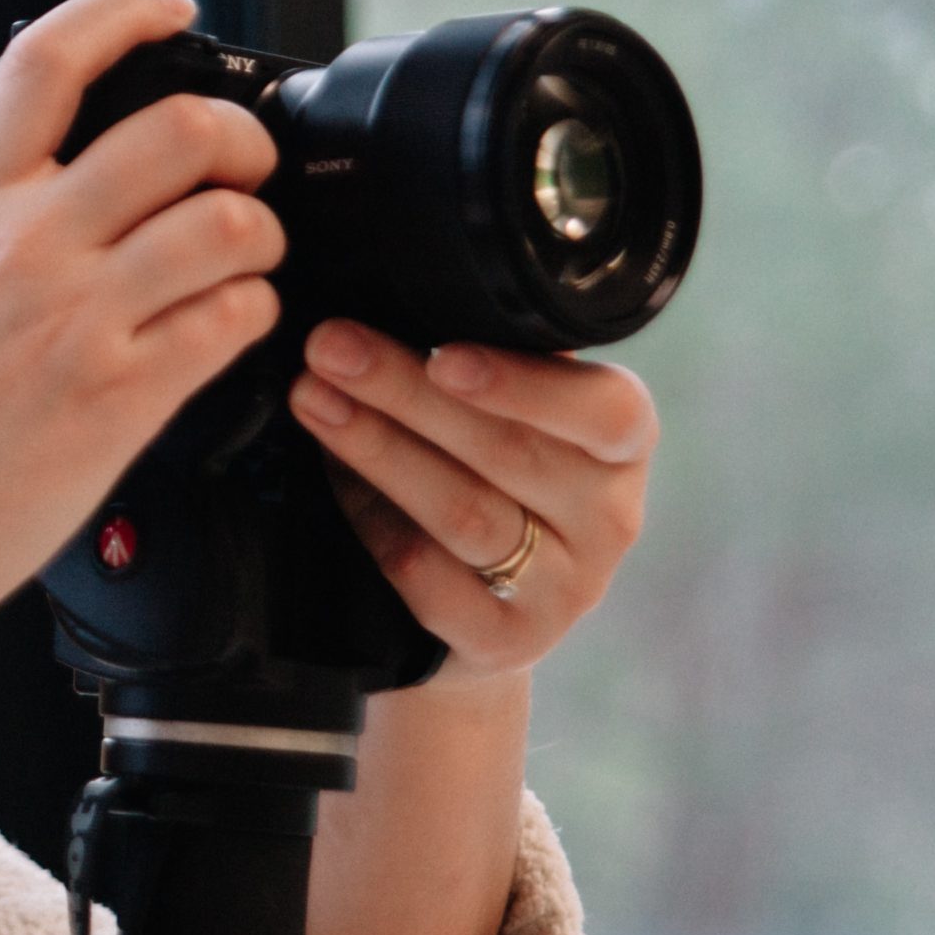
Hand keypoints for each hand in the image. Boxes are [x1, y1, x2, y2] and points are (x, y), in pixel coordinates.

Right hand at [0, 0, 285, 665]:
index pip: (46, 63)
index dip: (124, 12)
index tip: (170, 8)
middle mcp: (23, 252)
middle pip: (179, 131)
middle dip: (239, 137)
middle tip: (243, 166)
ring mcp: (75, 326)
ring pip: (229, 225)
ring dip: (260, 236)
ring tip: (245, 262)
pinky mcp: (118, 405)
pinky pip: (232, 323)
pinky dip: (253, 317)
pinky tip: (228, 332)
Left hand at [285, 318, 658, 692]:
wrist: (479, 616)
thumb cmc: (489, 476)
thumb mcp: (513, 418)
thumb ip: (480, 366)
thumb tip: (388, 292)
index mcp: (623, 443)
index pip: (603, 411)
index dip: (524, 385)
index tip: (444, 356)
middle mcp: (610, 518)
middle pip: (506, 452)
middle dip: (404, 392)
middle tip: (329, 348)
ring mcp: (564, 590)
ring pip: (463, 512)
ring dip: (377, 449)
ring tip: (312, 398)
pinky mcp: (506, 642)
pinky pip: (427, 577)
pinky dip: (372, 522)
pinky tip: (331, 479)